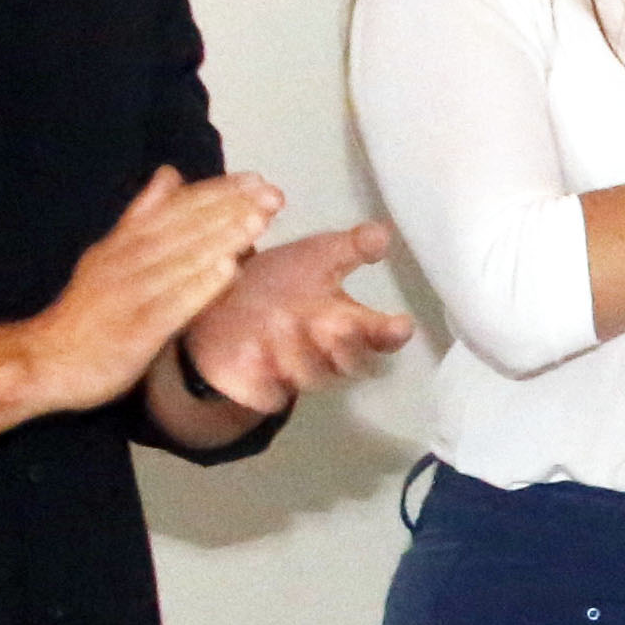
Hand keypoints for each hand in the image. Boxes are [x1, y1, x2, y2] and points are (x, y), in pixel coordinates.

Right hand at [25, 166, 273, 410]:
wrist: (45, 361)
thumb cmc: (88, 313)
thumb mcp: (110, 254)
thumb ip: (142, 216)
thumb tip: (170, 174)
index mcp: (123, 243)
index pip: (175, 209)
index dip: (216, 192)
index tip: (256, 179)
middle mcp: (126, 261)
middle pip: (183, 227)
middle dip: (229, 208)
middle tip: (272, 194)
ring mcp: (130, 294)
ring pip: (181, 260)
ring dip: (221, 238)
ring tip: (258, 220)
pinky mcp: (135, 329)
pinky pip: (171, 305)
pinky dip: (199, 286)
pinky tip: (229, 271)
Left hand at [178, 222, 414, 413]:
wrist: (222, 311)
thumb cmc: (279, 284)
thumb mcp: (315, 257)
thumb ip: (350, 248)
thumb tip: (383, 232)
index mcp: (350, 324)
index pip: (382, 336)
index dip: (393, 333)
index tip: (401, 324)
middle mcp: (330, 355)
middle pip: (352, 360)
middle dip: (347, 343)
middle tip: (337, 321)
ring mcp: (298, 375)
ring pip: (312, 374)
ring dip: (301, 349)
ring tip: (283, 319)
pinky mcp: (265, 391)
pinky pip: (268, 391)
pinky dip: (261, 372)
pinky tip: (252, 349)